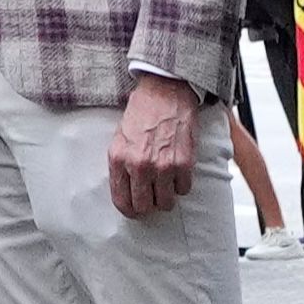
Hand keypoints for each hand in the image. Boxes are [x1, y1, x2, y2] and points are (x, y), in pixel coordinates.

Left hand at [104, 73, 204, 219]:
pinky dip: (182, 184)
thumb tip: (126, 191)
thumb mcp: (119, 138)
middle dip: (149, 205)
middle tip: (152, 196)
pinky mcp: (184, 163)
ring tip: (165, 181)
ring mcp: (163, 166)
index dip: (130, 210)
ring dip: (167, 195)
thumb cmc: (142, 113)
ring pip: (167, 203)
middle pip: (145, 207)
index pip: (122, 201)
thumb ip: (120, 165)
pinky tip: (177, 169)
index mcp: (119, 159)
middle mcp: (139, 165)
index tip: (135, 209)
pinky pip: (184, 190)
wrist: (165, 93)